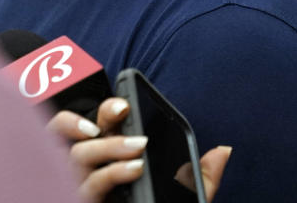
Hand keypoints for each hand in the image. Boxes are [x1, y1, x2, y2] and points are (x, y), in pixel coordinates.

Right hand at [47, 98, 230, 202]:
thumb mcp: (185, 202)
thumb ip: (201, 179)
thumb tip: (222, 152)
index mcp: (108, 160)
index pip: (98, 125)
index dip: (106, 110)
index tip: (126, 104)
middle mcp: (88, 172)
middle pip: (74, 130)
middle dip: (101, 116)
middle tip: (124, 113)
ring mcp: (79, 190)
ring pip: (75, 156)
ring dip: (106, 145)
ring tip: (137, 149)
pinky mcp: (79, 202)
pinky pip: (84, 186)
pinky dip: (109, 173)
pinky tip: (133, 169)